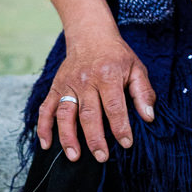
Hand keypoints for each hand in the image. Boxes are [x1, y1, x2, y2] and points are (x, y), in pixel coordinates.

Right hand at [37, 29, 155, 162]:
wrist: (91, 35)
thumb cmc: (116, 55)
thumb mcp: (136, 67)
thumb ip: (143, 92)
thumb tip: (149, 117)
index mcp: (108, 75)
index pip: (114, 106)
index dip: (120, 127)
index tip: (126, 144)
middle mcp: (86, 80)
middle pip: (88, 114)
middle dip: (95, 138)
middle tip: (102, 157)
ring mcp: (68, 84)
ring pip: (65, 113)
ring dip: (68, 137)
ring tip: (74, 156)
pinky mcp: (55, 86)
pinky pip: (45, 108)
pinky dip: (43, 127)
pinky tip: (46, 144)